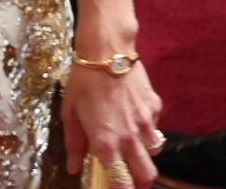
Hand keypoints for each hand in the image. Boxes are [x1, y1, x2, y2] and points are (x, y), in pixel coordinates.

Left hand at [62, 58, 162, 188]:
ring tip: (132, 144)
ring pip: (155, 152)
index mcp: (107, 142)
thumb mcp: (70, 112)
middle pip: (147, 175)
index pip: (121, 182)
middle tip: (132, 178)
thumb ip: (74, 144)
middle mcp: (130, 138)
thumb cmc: (83, 81)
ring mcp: (146, 123)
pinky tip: (134, 115)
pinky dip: (147, 127)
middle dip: (141, 182)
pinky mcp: (155, 108)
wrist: (107, 50)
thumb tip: (73, 167)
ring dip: (146, 153)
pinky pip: (155, 126)